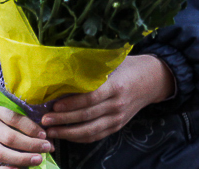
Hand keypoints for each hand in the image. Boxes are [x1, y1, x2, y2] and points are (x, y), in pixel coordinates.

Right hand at [0, 104, 52, 168]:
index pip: (14, 118)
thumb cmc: (8, 115)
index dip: (31, 128)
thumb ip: (32, 124)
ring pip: (1, 153)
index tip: (45, 135)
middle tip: (46, 148)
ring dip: (22, 159)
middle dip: (30, 145)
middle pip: (9, 137)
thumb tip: (50, 145)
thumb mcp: (17, 111)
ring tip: (38, 159)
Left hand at [41, 54, 174, 143]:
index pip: (90, 98)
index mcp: (116, 86)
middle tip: (45, 120)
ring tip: (51, 131)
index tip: (54, 105)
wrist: (153, 80)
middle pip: (87, 116)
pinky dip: (80, 138)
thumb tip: (65, 67)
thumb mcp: (114, 61)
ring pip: (90, 131)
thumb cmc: (129, 66)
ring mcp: (118, 118)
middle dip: (64, 120)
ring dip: (68, 133)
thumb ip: (93, 66)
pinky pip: (97, 135)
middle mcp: (117, 105)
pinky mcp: (117, 126)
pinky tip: (66, 135)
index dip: (71, 104)